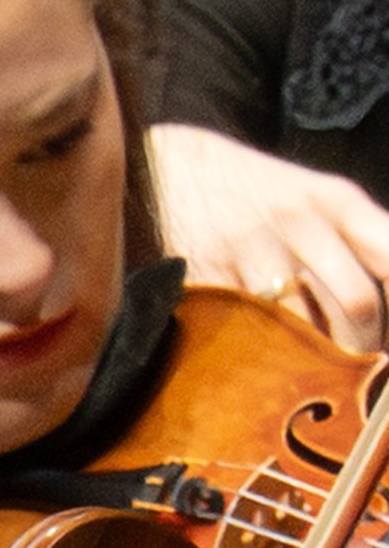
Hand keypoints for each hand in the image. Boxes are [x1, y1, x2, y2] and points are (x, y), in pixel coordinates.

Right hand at [148, 115, 388, 354]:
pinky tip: (264, 362)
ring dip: (315, 363)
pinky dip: (264, 357)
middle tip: (356, 373)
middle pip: (356, 304)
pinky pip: (251, 333)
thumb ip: (362, 245)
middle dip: (363, 349)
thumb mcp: (325, 201)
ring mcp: (255, 251)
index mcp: (339, 202)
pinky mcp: (212, 278)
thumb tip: (386, 319)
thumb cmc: (266, 197)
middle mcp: (302, 222)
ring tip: (312, 376)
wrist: (180, 171)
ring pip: (304, 328)